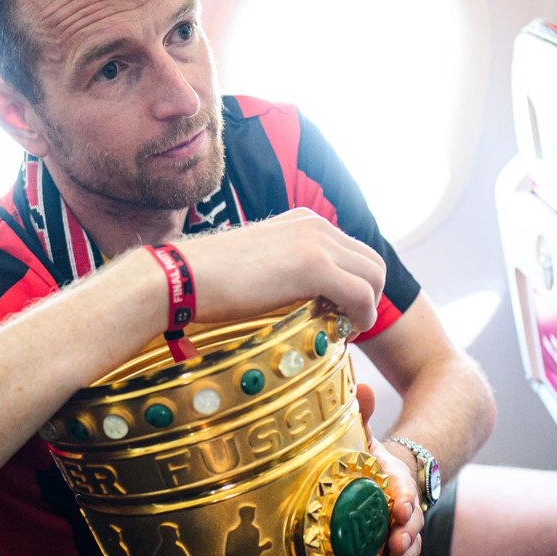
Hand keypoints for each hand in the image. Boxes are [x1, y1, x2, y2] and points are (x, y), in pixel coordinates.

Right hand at [178, 209, 386, 334]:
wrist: (182, 277)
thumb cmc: (207, 279)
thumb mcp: (255, 263)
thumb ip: (282, 268)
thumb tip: (293, 296)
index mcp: (303, 221)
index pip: (352, 251)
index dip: (354, 285)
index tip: (339, 314)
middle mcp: (315, 225)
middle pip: (372, 262)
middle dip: (368, 297)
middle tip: (347, 326)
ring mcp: (316, 243)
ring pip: (374, 277)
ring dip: (367, 309)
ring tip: (345, 332)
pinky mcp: (313, 266)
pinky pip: (362, 295)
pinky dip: (361, 318)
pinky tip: (343, 334)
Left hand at [355, 384, 421, 555]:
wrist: (394, 475)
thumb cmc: (370, 458)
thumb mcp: (365, 436)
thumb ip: (363, 415)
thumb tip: (361, 387)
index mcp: (393, 478)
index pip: (402, 485)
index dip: (402, 495)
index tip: (400, 505)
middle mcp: (403, 506)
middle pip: (410, 522)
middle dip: (405, 534)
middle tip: (394, 545)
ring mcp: (402, 531)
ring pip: (411, 547)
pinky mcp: (397, 551)